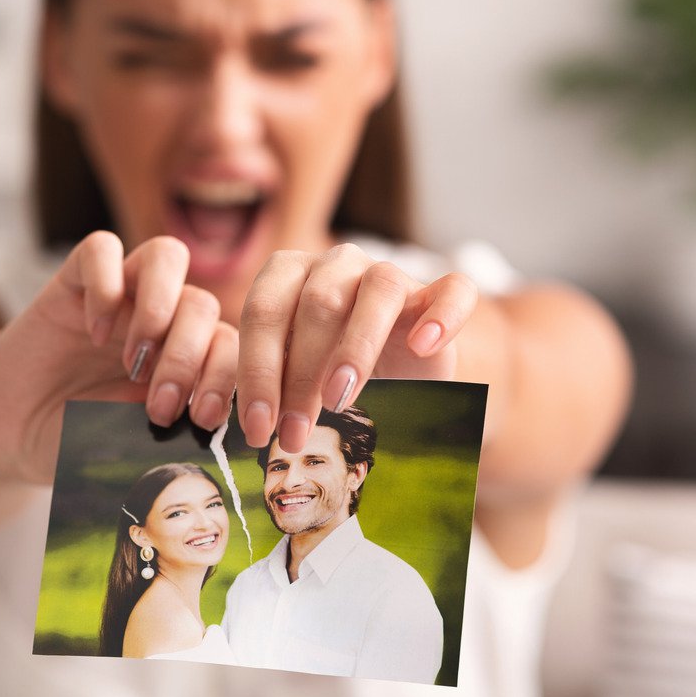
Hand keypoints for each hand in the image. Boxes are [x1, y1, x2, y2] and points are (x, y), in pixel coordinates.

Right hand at [0, 232, 237, 483]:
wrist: (16, 433)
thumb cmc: (80, 441)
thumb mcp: (131, 445)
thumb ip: (171, 434)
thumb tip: (211, 434)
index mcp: (187, 358)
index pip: (230, 345)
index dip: (226, 377)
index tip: (204, 418)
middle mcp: (160, 320)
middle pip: (202, 304)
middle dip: (188, 357)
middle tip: (160, 405)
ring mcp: (119, 296)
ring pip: (166, 257)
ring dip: (159, 307)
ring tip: (134, 359)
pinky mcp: (73, 283)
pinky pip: (101, 249)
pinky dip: (105, 283)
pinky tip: (93, 332)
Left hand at [235, 244, 478, 451]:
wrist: (396, 371)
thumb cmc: (328, 373)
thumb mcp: (292, 377)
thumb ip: (271, 387)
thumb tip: (243, 428)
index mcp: (289, 275)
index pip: (264, 311)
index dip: (257, 370)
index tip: (257, 427)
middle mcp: (337, 263)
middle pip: (318, 304)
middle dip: (299, 375)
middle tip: (293, 432)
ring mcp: (390, 273)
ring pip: (378, 290)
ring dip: (356, 347)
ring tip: (340, 399)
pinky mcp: (438, 293)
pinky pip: (451, 290)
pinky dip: (441, 315)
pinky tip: (424, 346)